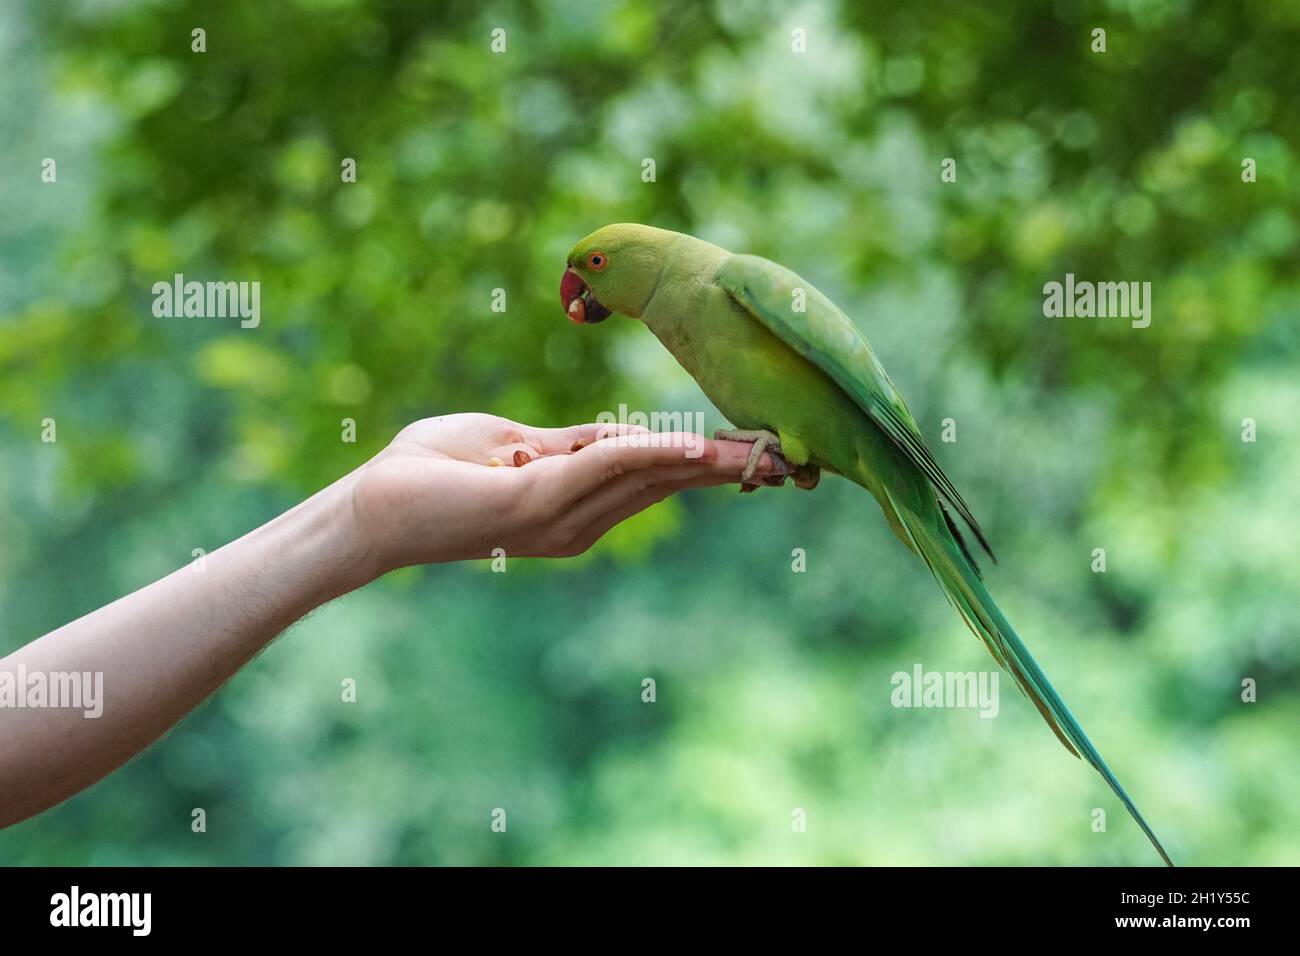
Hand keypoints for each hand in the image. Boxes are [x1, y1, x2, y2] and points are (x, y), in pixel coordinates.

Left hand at [347, 413, 775, 570]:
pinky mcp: (537, 503)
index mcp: (575, 506)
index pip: (652, 478)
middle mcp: (578, 523)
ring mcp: (561, 518)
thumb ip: (566, 445)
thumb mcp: (512, 445)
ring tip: (761, 453)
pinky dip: (654, 454)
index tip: (755, 452)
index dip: (704, 464)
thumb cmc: (431, 469)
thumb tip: (615, 437)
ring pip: (648, 477)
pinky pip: (607, 468)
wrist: (371, 504)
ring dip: (706, 463)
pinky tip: (695, 449)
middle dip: (724, 470)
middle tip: (784, 457)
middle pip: (664, 485)